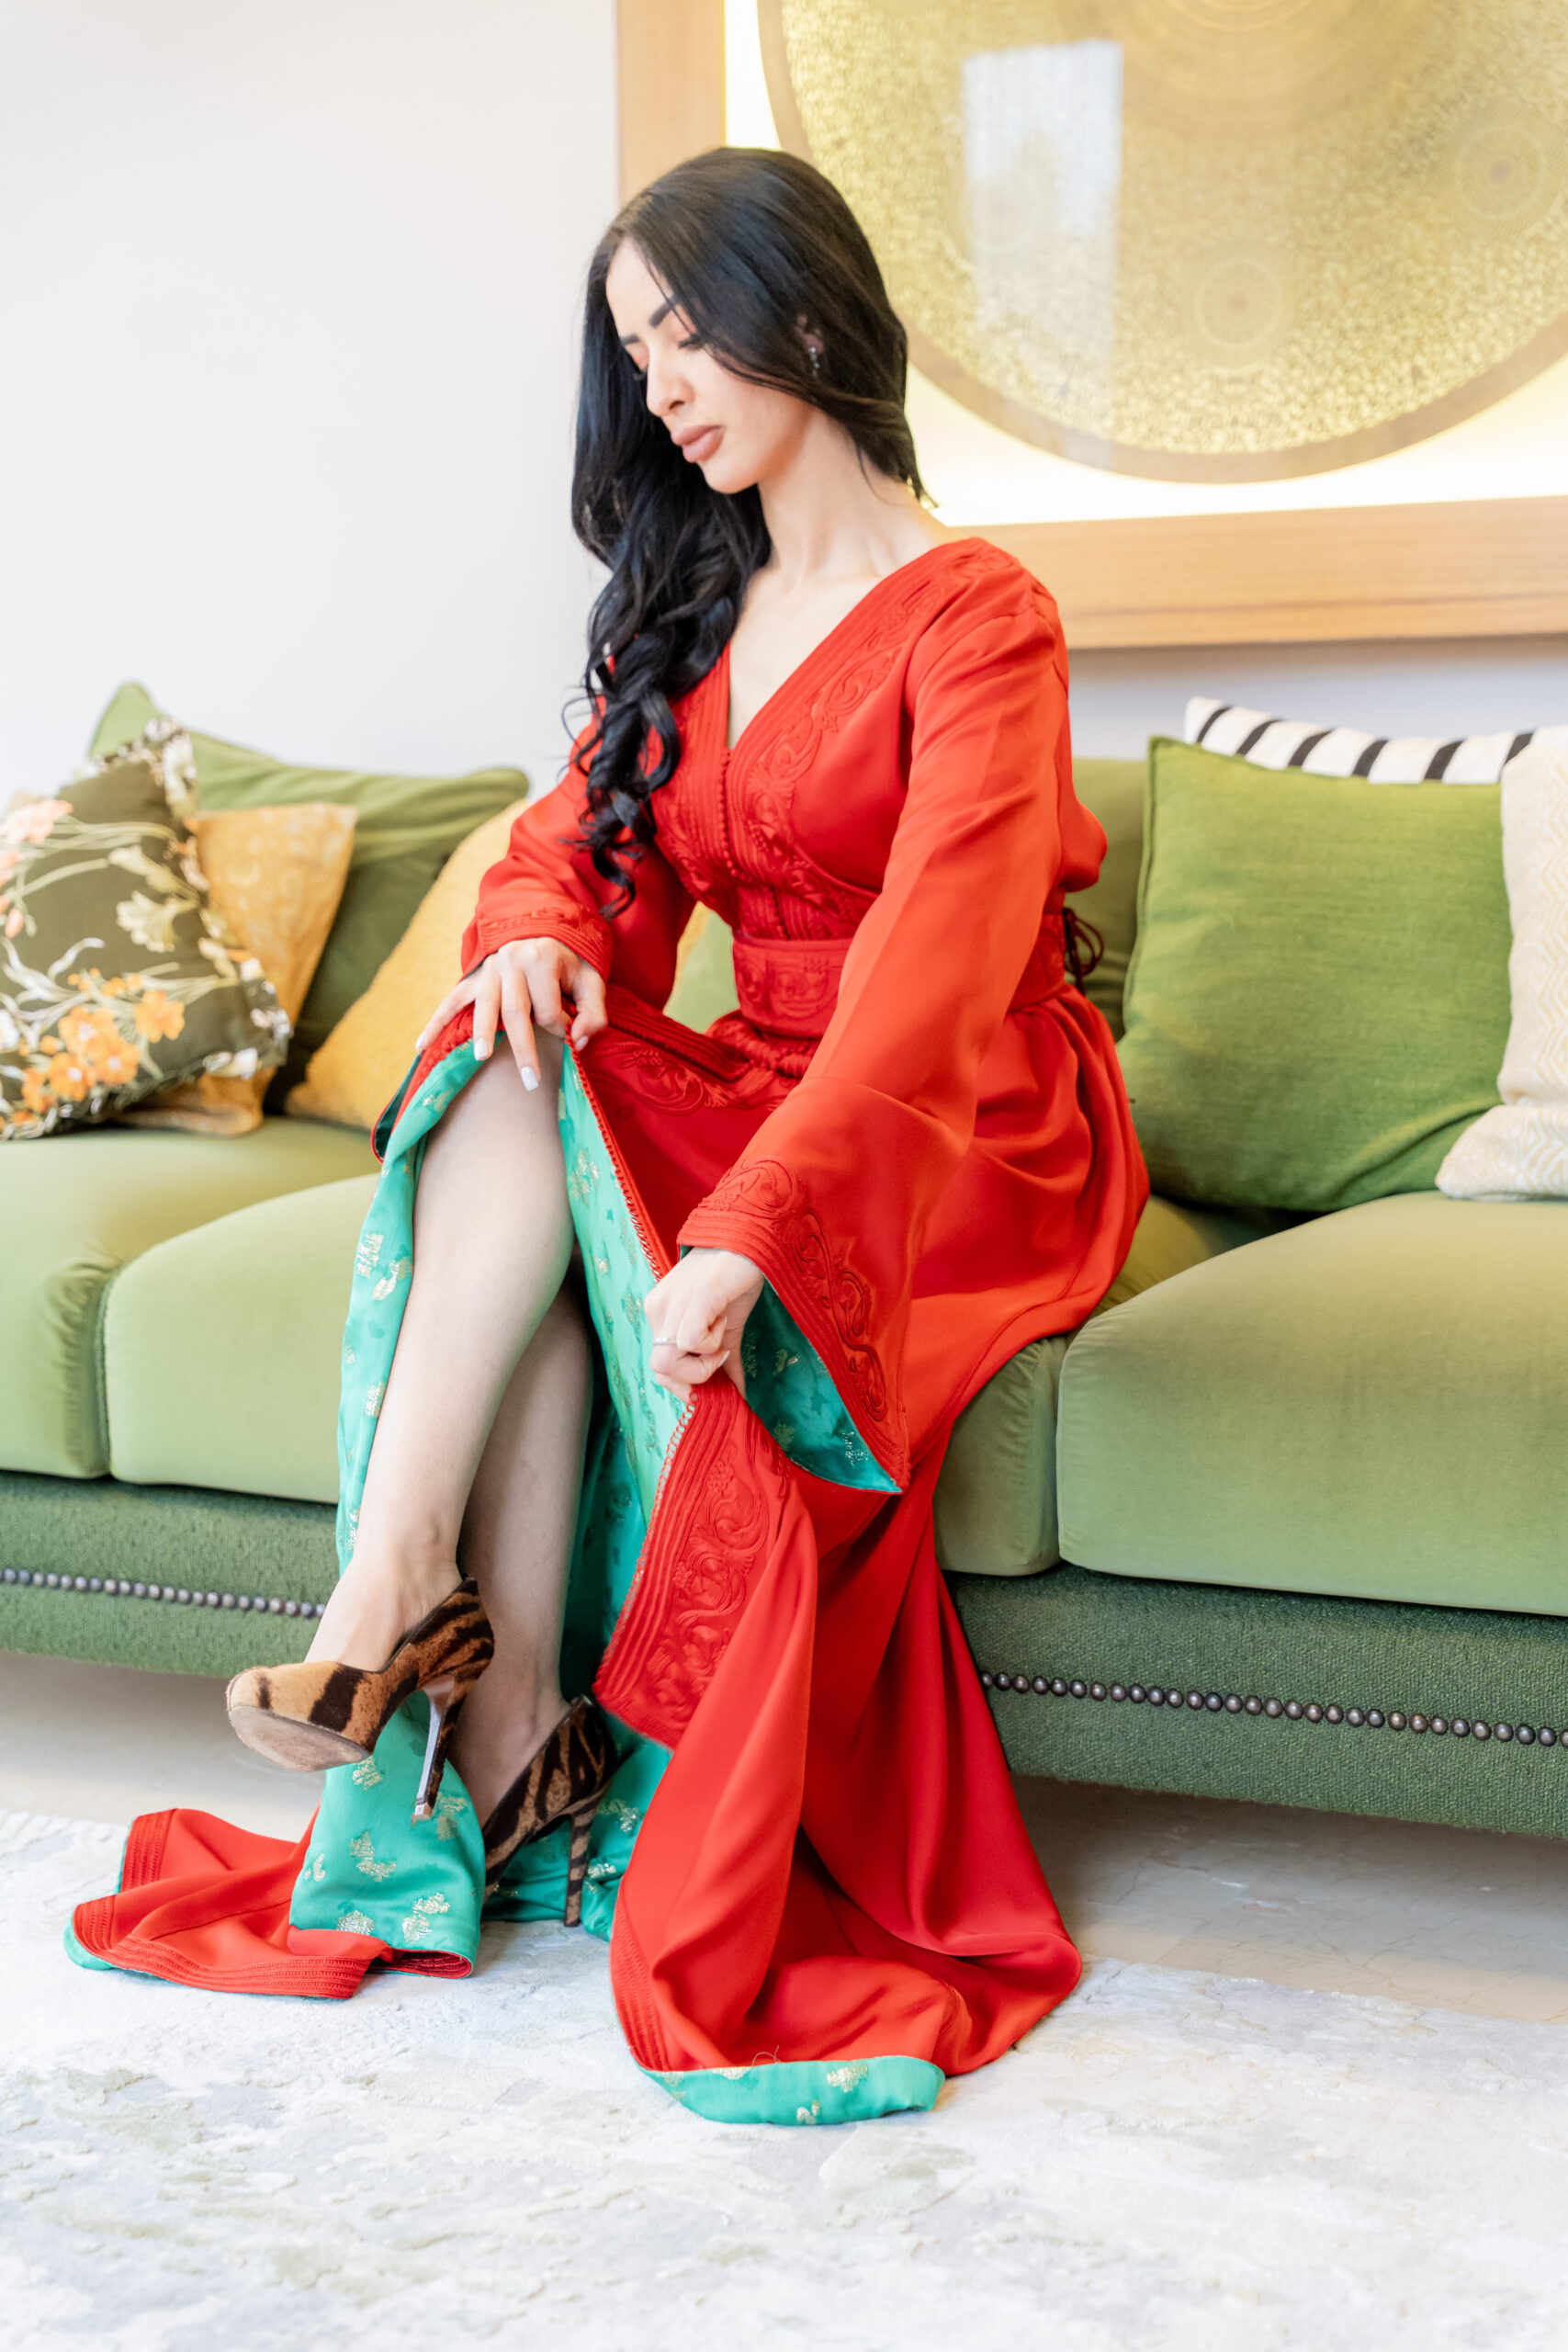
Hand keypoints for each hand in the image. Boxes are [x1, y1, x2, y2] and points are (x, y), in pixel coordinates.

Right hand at [415, 937, 607, 1089]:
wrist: (540, 928)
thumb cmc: (568, 963)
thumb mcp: (591, 980)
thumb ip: (594, 1012)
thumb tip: (578, 1042)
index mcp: (541, 958)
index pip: (548, 1007)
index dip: (560, 1028)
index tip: (567, 1032)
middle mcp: (511, 960)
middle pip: (516, 1011)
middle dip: (524, 1049)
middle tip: (531, 1082)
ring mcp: (488, 970)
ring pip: (485, 1006)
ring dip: (483, 1032)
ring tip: (482, 1056)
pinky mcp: (472, 979)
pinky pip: (451, 1002)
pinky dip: (435, 1023)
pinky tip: (421, 1046)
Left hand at [644, 1248, 763, 1401]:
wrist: (751, 1239)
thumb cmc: (737, 1279)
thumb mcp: (727, 1328)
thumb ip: (726, 1362)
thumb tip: (738, 1398)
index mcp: (660, 1315)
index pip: (659, 1369)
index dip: (688, 1382)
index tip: (717, 1371)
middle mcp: (658, 1309)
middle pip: (659, 1370)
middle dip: (695, 1378)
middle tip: (721, 1356)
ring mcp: (672, 1302)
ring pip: (667, 1362)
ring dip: (703, 1363)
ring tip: (723, 1336)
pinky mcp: (695, 1296)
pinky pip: (689, 1340)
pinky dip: (711, 1344)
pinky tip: (723, 1320)